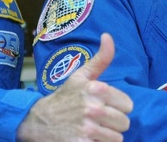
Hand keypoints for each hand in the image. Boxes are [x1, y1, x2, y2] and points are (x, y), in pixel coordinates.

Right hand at [17, 33, 132, 141]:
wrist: (37, 121)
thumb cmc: (64, 97)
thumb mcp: (80, 76)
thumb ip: (100, 59)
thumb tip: (108, 36)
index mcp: (96, 89)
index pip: (128, 105)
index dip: (118, 108)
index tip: (105, 107)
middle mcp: (93, 108)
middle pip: (124, 123)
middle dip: (113, 123)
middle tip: (98, 120)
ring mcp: (87, 128)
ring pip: (117, 138)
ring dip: (107, 137)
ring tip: (93, 131)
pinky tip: (87, 139)